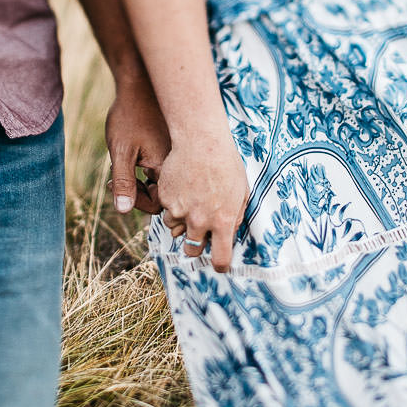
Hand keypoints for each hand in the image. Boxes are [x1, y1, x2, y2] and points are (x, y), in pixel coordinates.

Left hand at [105, 76, 170, 214]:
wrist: (139, 84)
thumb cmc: (129, 115)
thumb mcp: (121, 151)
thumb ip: (124, 182)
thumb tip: (124, 210)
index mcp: (168, 167)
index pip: (158, 204)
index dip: (135, 201)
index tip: (113, 184)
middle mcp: (178, 164)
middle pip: (162, 196)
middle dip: (137, 192)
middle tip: (114, 179)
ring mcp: (177, 156)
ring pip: (160, 183)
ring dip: (139, 180)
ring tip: (121, 164)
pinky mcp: (173, 149)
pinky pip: (163, 169)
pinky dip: (145, 168)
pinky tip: (131, 154)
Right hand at [154, 132, 248, 272]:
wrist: (202, 141)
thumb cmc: (227, 164)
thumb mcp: (241, 192)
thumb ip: (236, 217)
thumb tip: (230, 234)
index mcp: (222, 221)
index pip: (220, 258)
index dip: (220, 265)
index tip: (220, 264)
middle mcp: (199, 221)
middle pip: (193, 251)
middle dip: (197, 246)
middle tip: (201, 234)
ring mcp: (179, 210)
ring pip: (175, 230)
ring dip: (182, 223)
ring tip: (191, 203)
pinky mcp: (166, 199)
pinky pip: (166, 211)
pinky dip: (172, 205)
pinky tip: (182, 189)